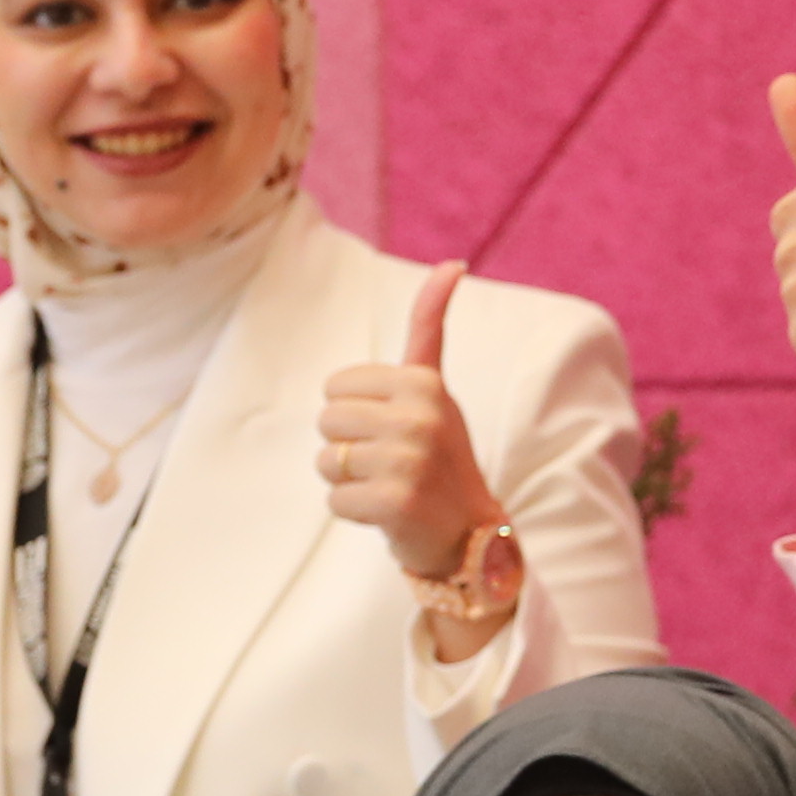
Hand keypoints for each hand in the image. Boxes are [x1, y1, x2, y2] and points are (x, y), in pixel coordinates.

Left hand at [318, 262, 508, 589]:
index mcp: (422, 382)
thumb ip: (430, 326)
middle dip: (346, 446)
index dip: (353, 413)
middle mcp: (419, 416)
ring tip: (388, 485)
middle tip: (388, 462)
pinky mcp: (395, 502)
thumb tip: (452, 263)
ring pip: (325, 462)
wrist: (469, 532)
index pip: (334, 388)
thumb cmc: (439, 452)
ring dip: (348, 481)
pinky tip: (386, 512)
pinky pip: (335, 501)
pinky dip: (353, 511)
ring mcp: (408, 460)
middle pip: (326, 422)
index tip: (392, 428)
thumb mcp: (435, 386)